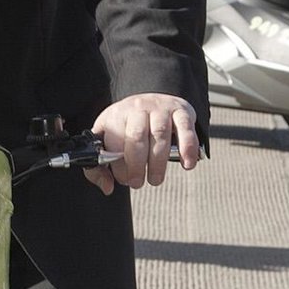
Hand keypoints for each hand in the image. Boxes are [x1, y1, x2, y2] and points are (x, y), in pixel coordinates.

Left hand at [85, 94, 199, 195]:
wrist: (151, 101)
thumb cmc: (128, 127)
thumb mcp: (108, 140)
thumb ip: (100, 166)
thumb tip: (107, 187)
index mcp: (116, 115)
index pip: (115, 140)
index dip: (119, 164)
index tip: (123, 179)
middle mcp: (138, 108)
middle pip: (137, 137)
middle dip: (137, 165)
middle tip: (137, 183)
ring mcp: (161, 108)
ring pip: (160, 134)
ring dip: (158, 161)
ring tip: (155, 179)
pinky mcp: (181, 111)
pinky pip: (186, 129)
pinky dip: (188, 148)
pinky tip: (187, 164)